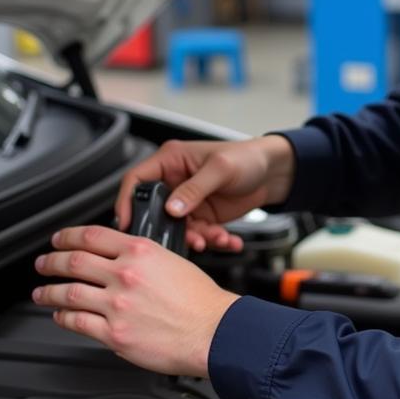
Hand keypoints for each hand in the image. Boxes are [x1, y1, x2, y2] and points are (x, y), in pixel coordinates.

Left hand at [31, 225, 237, 375]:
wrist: (213, 331)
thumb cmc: (201, 301)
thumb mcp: (172, 260)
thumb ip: (142, 258)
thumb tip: (118, 260)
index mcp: (141, 252)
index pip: (92, 236)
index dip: (68, 236)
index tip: (59, 239)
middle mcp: (125, 275)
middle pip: (74, 262)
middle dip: (51, 262)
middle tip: (43, 263)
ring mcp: (118, 305)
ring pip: (69, 293)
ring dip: (49, 292)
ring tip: (42, 292)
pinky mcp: (115, 334)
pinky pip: (78, 322)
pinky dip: (64, 318)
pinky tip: (61, 316)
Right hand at [115, 136, 295, 252]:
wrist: (273, 172)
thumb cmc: (247, 157)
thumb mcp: (220, 169)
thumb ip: (194, 189)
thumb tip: (172, 209)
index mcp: (171, 161)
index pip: (137, 179)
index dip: (127, 200)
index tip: (127, 222)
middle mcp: (175, 182)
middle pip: (157, 211)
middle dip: (172, 229)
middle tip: (188, 239)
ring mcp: (189, 202)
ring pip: (179, 229)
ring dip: (198, 238)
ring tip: (216, 238)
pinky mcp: (203, 217)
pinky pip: (200, 235)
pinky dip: (213, 241)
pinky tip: (228, 239)